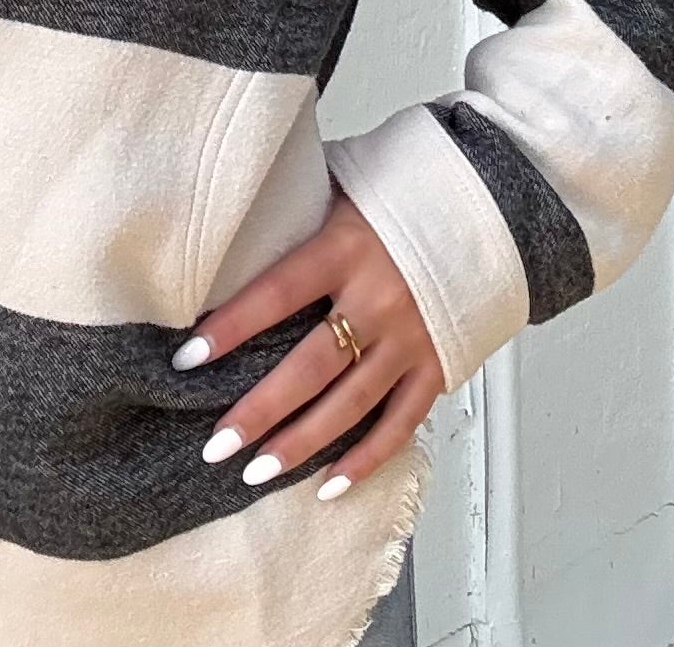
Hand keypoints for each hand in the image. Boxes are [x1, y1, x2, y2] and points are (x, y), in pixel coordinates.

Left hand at [169, 185, 444, 498]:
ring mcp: (412, 338)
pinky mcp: (439, 365)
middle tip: (216, 445)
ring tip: (255, 473)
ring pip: (350, 405)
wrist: (485, 207)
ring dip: (301, 444)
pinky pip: (400, 423)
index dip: (232, 328)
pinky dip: (366, 459)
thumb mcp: (346, 187)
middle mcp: (379, 298)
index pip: (276, 293)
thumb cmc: (402, 195)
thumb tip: (235, 229)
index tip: (187, 358)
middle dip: (259, 411)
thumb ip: (300, 215)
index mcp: (347, 248)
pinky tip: (329, 485)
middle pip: (310, 367)